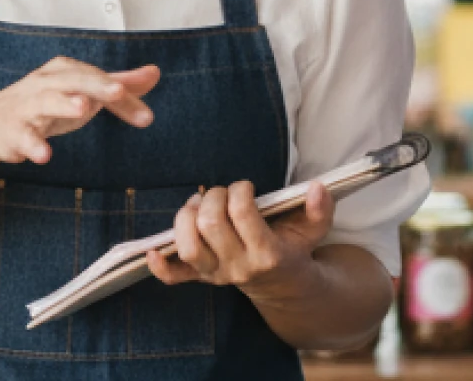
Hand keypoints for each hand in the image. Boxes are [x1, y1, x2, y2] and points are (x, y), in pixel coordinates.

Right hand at [0, 58, 159, 164]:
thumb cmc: (43, 106)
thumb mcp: (82, 93)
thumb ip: (118, 86)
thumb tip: (154, 73)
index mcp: (64, 72)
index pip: (97, 79)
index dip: (121, 94)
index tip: (146, 116)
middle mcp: (45, 84)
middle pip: (72, 80)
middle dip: (94, 84)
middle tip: (118, 90)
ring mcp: (26, 107)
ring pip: (45, 101)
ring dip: (63, 104)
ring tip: (83, 108)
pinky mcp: (11, 131)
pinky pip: (21, 136)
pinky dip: (31, 145)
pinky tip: (44, 155)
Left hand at [144, 180, 329, 293]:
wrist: (284, 286)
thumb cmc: (294, 248)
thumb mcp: (314, 229)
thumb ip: (320, 209)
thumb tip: (317, 187)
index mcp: (267, 253)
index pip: (242, 215)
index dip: (239, 191)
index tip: (245, 186)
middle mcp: (238, 267)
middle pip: (209, 226)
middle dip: (212, 198)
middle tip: (221, 192)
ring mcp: (217, 275)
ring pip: (188, 246)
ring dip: (186, 217)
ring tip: (197, 204)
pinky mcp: (202, 279)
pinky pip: (176, 278)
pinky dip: (161, 267)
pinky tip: (152, 251)